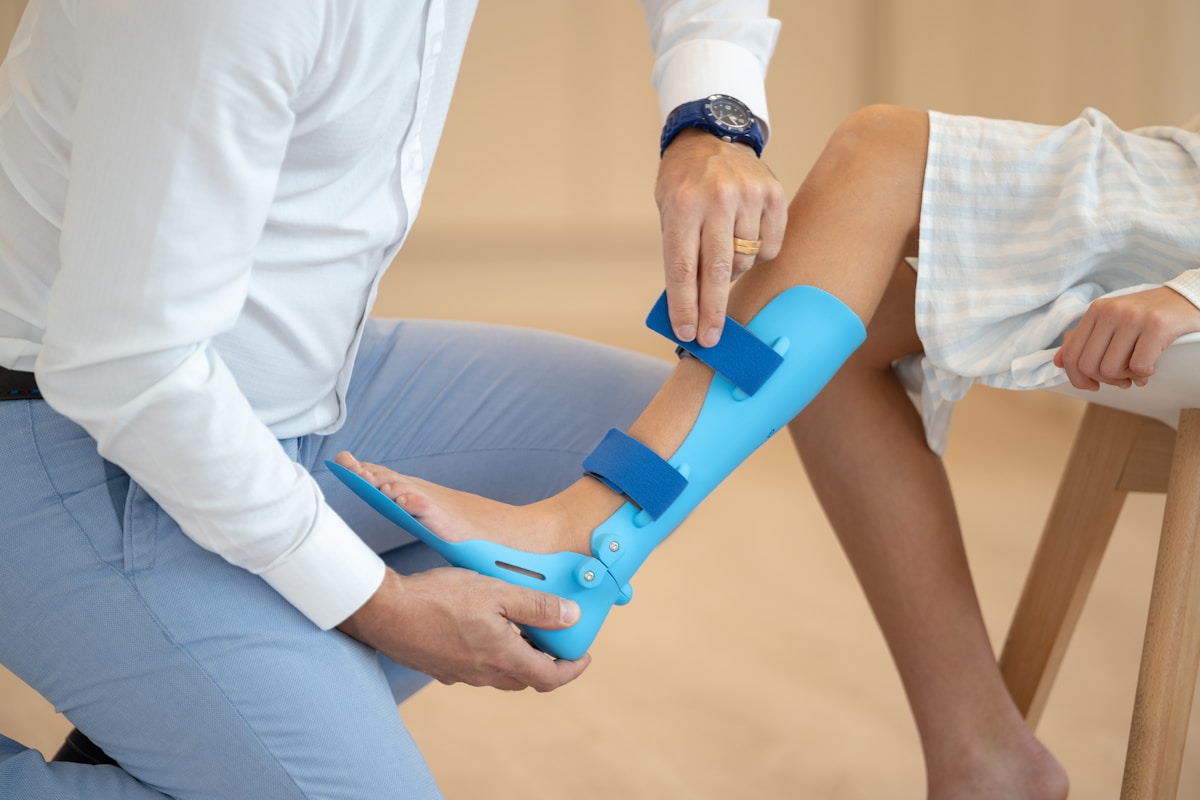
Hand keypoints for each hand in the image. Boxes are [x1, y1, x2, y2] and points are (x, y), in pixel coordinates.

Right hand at [337, 567, 590, 691]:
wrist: (384, 611)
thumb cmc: (439, 597)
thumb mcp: (496, 592)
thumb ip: (537, 607)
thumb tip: (572, 617)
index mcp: (502, 658)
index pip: (549, 677)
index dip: (572, 669)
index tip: (583, 657)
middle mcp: (482, 674)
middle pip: (526, 678)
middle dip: (546, 663)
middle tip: (555, 640)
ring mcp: (460, 674)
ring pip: (501, 675)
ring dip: (518, 659)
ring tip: (522, 631)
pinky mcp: (440, 668)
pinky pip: (476, 668)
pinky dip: (492, 655)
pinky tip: (485, 630)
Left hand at [656, 128, 786, 346]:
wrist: (712, 136)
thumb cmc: (684, 184)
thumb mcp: (668, 211)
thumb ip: (679, 253)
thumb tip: (689, 307)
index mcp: (682, 205)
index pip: (682, 267)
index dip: (685, 305)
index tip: (687, 332)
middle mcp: (716, 198)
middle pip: (716, 271)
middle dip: (712, 311)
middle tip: (711, 339)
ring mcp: (748, 195)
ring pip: (745, 260)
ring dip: (733, 273)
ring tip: (723, 258)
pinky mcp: (774, 194)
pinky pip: (769, 246)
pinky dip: (758, 255)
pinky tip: (745, 243)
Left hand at [1054, 286, 1199, 389]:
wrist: (1188, 299)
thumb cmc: (1149, 316)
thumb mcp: (1113, 321)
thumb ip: (1084, 339)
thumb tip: (1058, 362)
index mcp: (1096, 311)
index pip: (1071, 355)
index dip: (1079, 378)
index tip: (1093, 384)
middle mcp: (1110, 311)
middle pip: (1089, 366)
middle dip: (1105, 381)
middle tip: (1122, 379)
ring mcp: (1133, 317)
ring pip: (1111, 369)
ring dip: (1126, 378)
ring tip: (1137, 370)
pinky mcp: (1156, 326)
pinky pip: (1139, 367)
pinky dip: (1145, 374)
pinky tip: (1152, 365)